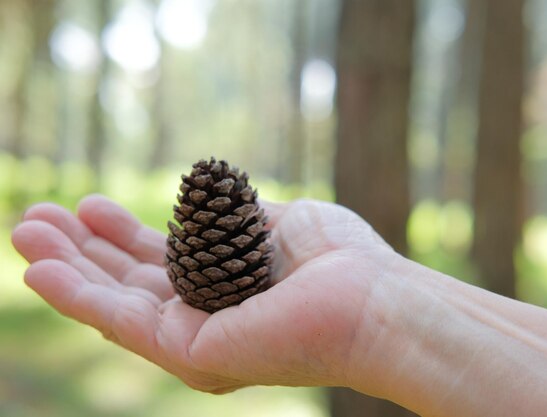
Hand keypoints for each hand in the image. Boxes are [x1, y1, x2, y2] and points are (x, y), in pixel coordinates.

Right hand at [11, 195, 398, 392]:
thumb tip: (211, 206)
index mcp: (228, 287)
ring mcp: (197, 338)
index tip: (94, 205)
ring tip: (24, 230)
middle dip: (84, 249)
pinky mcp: (191, 353)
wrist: (372, 298)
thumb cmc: (340, 257)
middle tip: (41, 214)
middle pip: (131, 281)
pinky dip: (75, 295)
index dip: (124, 235)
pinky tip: (38, 269)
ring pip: (115, 301)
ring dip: (66, 267)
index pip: (164, 261)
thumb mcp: (275, 224)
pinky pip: (119, 322)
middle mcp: (207, 317)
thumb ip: (236, 221)